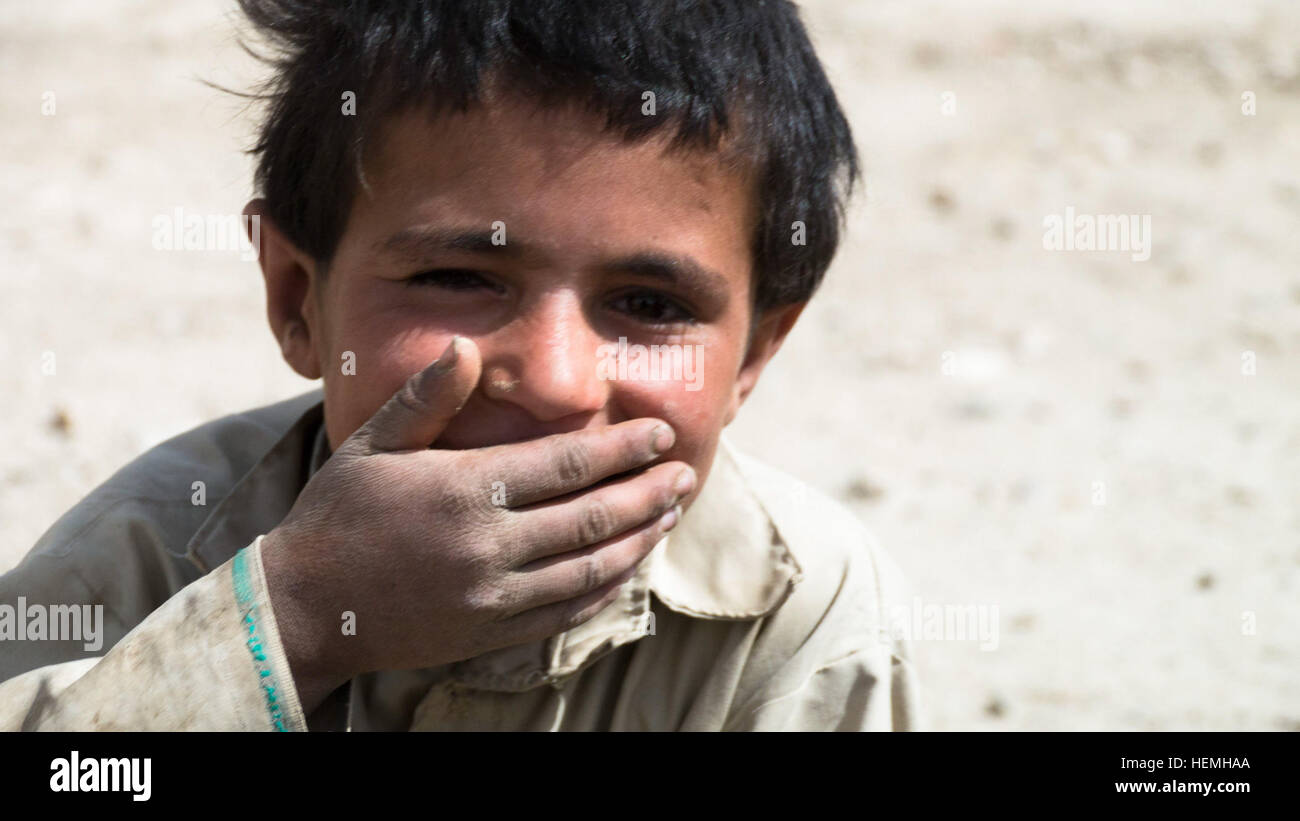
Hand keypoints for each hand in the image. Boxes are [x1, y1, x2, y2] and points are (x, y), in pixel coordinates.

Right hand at [260, 337, 694, 712]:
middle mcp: (485, 546)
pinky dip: (605, 588)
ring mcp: (490, 596)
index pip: (565, 465)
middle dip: (646, 492)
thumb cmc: (337, 516)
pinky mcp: (489, 633)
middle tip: (684, 473)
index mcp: (462, 491)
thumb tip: (468, 348)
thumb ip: (425, 400)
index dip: (622, 449)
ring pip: (588, 567)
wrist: (302, 609)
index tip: (661, 435)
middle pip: (591, 516)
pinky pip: (564, 611)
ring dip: (637, 539)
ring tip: (668, 514)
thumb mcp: (371, 446)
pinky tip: (628, 567)